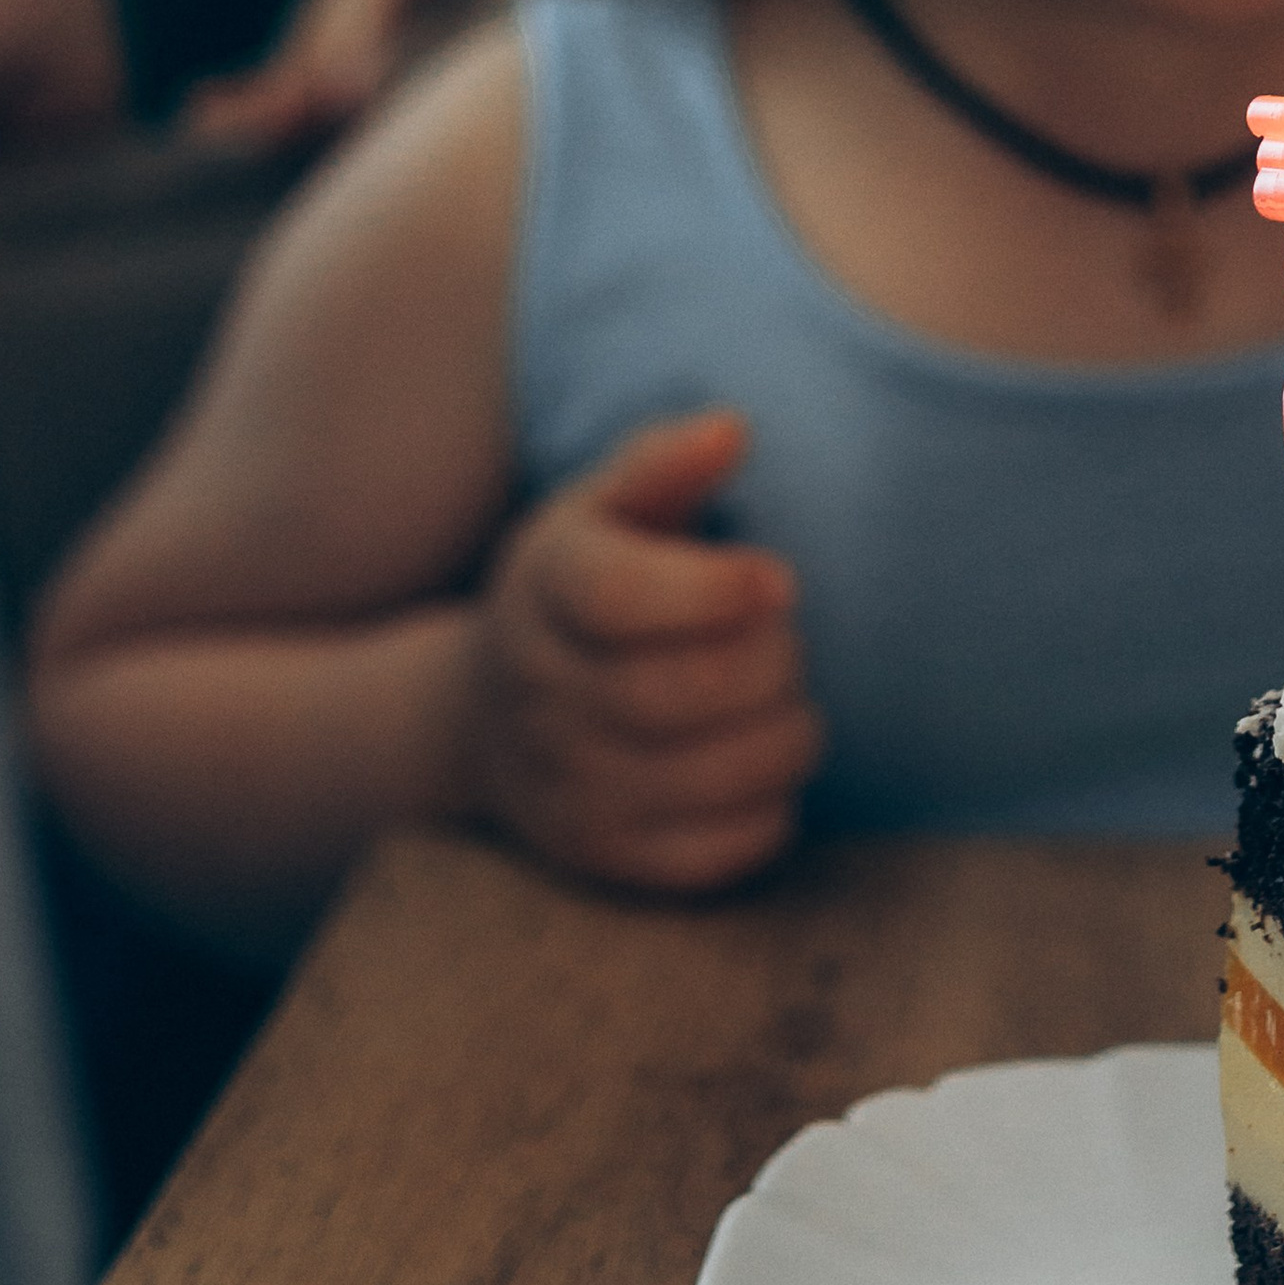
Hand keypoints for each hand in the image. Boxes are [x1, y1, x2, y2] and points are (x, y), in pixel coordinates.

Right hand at [462, 409, 820, 892]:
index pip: (616, 596)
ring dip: (785, 735)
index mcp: (543, 586)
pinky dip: (769, 810)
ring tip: (788, 701)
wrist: (492, 718)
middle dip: (770, 663)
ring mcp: (566, 785)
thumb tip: (731, 428)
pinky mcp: (604, 856)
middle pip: (676, 692)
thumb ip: (665, 464)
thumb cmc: (587, 588)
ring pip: (708, 776)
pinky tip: (764, 765)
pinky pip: (715, 853)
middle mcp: (540, 691)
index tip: (780, 577)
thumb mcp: (606, 509)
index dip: (713, 591)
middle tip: (791, 639)